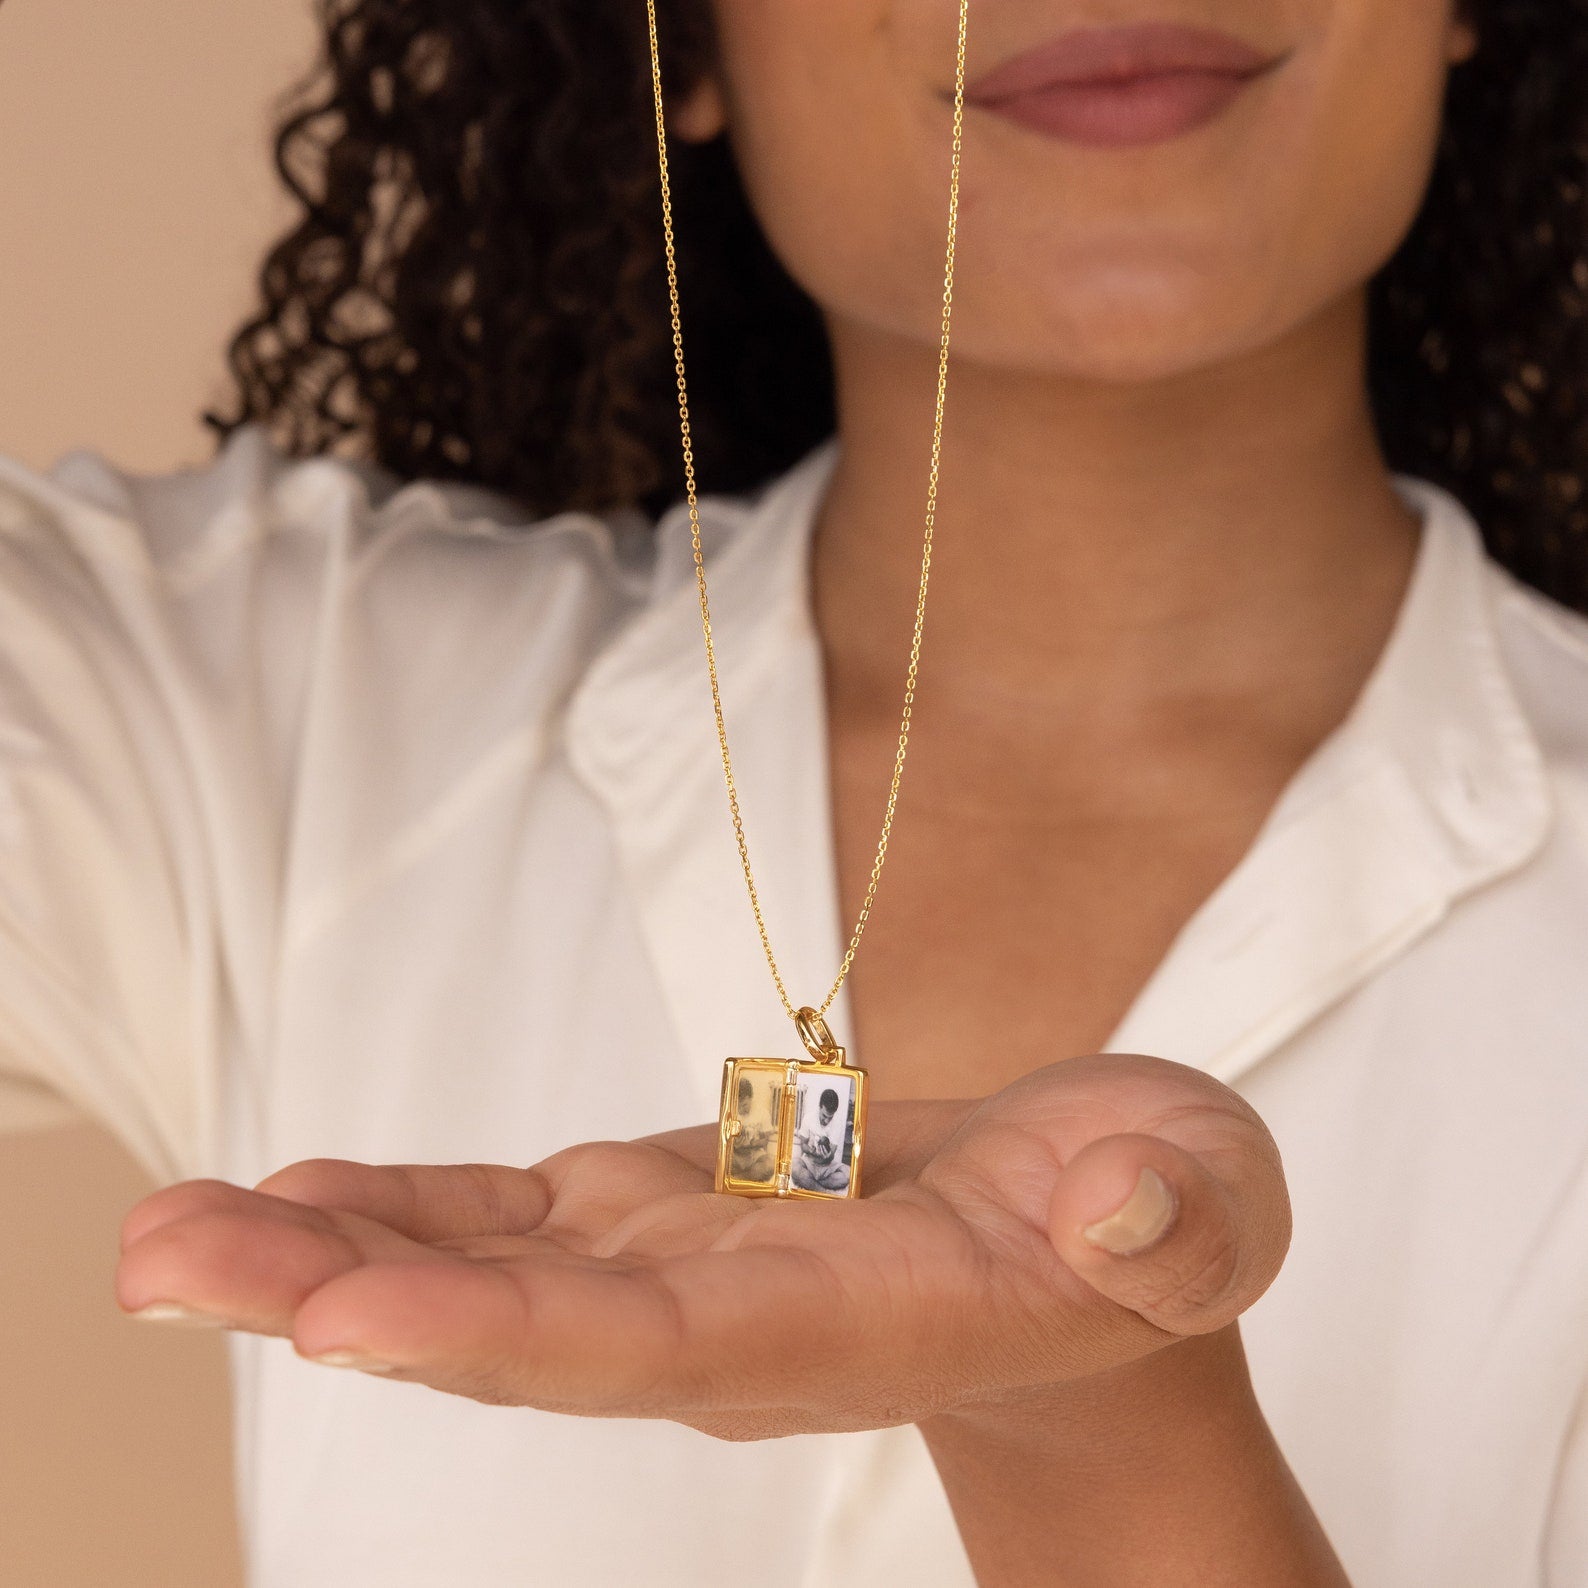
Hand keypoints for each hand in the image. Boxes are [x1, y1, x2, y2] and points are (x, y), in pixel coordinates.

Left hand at [115, 1053, 1289, 1440]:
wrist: (1083, 1260)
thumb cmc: (1155, 1222)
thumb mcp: (1204, 1197)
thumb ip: (1174, 1214)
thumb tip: (1125, 1204)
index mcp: (857, 1320)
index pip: (661, 1345)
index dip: (510, 1338)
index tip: (348, 1322)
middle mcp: (738, 1318)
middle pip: (522, 1327)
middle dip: (343, 1299)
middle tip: (161, 1263)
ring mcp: (688, 1265)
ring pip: (490, 1269)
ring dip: (327, 1254)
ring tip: (168, 1234)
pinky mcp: (670, 1211)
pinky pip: (516, 1217)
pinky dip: (406, 1207)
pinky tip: (301, 1195)